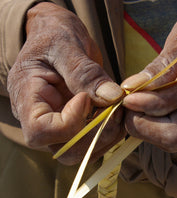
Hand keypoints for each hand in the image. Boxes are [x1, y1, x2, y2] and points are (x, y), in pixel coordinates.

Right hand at [7, 2, 124, 164]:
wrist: (57, 38)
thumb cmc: (55, 36)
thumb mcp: (65, 46)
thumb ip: (85, 73)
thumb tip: (112, 97)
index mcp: (27, 98)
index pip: (40, 131)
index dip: (69, 122)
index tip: (86, 97)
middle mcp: (41, 119)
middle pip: (65, 150)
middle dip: (96, 134)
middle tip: (114, 109)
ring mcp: (59, 126)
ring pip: (82, 151)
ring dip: (107, 135)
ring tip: (118, 109)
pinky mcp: (75, 125)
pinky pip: (93, 142)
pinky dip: (110, 132)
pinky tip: (117, 113)